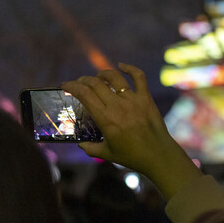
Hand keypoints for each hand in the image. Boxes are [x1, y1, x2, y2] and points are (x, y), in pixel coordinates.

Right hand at [62, 63, 201, 198]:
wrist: (158, 155)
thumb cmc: (132, 156)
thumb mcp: (107, 154)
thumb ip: (91, 149)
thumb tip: (81, 144)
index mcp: (105, 118)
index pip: (84, 94)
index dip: (72, 86)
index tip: (65, 85)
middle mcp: (117, 105)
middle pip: (95, 83)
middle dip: (83, 80)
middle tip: (79, 83)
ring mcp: (133, 100)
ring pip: (114, 77)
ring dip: (102, 73)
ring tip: (97, 76)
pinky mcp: (146, 98)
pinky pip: (139, 77)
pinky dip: (130, 68)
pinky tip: (122, 66)